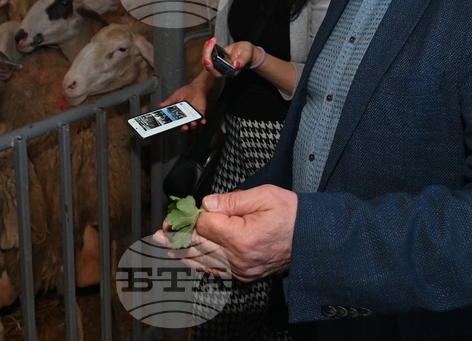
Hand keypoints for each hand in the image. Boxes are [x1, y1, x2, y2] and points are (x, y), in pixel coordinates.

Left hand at [155, 185, 295, 282]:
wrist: (312, 238)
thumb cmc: (291, 214)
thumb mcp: (263, 196)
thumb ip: (231, 200)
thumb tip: (206, 204)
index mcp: (243, 237)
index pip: (205, 226)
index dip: (190, 217)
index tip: (178, 212)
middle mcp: (240, 258)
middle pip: (200, 246)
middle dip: (178, 238)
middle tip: (159, 232)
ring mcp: (241, 269)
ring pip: (204, 261)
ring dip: (182, 253)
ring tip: (165, 245)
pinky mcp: (244, 274)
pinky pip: (215, 269)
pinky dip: (198, 263)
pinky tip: (187, 259)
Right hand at [159, 79, 208, 130]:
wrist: (197, 88)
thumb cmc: (186, 91)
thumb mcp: (177, 95)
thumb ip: (170, 101)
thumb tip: (161, 105)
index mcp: (179, 113)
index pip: (175, 122)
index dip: (173, 126)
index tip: (171, 127)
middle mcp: (186, 116)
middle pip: (184, 126)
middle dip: (184, 128)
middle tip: (184, 127)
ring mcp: (194, 116)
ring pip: (193, 124)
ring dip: (193, 126)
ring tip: (193, 123)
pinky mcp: (201, 113)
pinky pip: (202, 119)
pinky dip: (203, 121)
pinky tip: (203, 121)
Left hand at [201, 38, 259, 78]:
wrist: (246, 51)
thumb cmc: (247, 54)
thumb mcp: (247, 55)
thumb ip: (242, 61)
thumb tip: (236, 65)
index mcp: (229, 71)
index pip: (216, 72)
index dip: (210, 66)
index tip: (207, 59)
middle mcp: (222, 69)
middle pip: (208, 66)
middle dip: (206, 54)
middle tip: (210, 43)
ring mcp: (218, 63)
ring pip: (206, 60)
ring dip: (206, 49)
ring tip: (212, 40)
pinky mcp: (216, 57)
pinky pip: (208, 54)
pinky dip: (207, 47)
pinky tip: (212, 41)